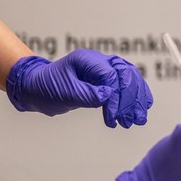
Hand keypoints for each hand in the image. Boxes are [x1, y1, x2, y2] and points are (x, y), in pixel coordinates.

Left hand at [6, 49, 153, 127]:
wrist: (37, 88)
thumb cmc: (46, 88)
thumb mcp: (64, 93)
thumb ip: (86, 94)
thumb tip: (108, 96)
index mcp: (87, 59)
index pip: (111, 76)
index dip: (115, 98)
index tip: (112, 118)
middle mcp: (99, 61)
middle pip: (126, 74)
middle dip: (131, 99)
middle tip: (132, 120)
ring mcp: (105, 68)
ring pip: (131, 78)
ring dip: (137, 99)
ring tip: (138, 120)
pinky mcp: (107, 79)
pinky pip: (128, 84)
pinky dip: (136, 96)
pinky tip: (144, 107)